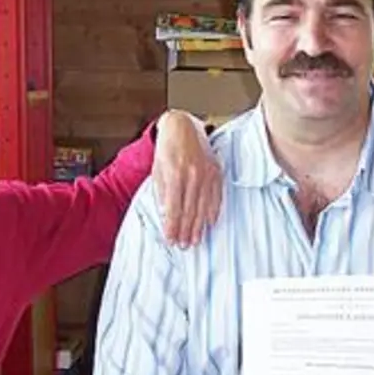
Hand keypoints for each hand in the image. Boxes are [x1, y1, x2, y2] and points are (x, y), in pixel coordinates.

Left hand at [152, 110, 222, 247]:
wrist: (182, 128)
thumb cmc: (167, 150)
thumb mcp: (157, 171)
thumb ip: (162, 194)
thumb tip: (166, 216)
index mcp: (175, 175)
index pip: (174, 209)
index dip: (172, 227)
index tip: (170, 240)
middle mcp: (193, 176)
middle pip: (190, 211)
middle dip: (185, 231)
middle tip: (183, 246)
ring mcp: (207, 175)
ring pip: (203, 208)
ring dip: (199, 227)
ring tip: (195, 240)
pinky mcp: (216, 173)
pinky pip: (216, 198)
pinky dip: (212, 213)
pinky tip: (209, 224)